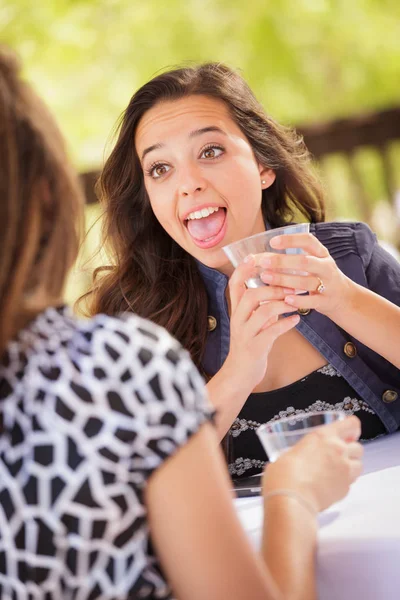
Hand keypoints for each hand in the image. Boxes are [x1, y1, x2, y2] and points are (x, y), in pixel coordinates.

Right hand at [223, 254, 299, 390]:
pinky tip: (297, 319)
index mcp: (236, 311)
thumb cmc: (250, 344)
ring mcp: (245, 334)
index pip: (234, 285)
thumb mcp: (251, 321)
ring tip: (296, 302)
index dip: (242, 270)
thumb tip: (276, 285)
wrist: (240, 373)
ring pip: (262, 313)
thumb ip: (260, 306)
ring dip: (281, 304)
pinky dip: (286, 324)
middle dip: (271, 288)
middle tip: (290, 286)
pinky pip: (271, 332)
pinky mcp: (255, 348)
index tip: (254, 257)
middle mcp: (238, 320)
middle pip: (250, 296)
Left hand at [257, 232, 355, 317]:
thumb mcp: (313, 263)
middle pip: (305, 262)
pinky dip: (298, 300)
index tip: (273, 242)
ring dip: (284, 279)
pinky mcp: (326, 301)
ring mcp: (328, 285)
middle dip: (283, 261)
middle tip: (264, 262)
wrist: (344, 298)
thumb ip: (293, 258)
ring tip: (266, 277)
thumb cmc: (320, 277)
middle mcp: (326, 267)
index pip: (308, 241)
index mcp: (321, 254)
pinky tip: (285, 299)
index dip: (291, 240)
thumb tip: (261, 256)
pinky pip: (312, 301)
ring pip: (306, 282)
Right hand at [263, 416, 362, 511]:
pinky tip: (329, 485)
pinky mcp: (346, 489)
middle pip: (358, 447)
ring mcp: (345, 470)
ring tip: (335, 471)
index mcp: (324, 436)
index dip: (352, 428)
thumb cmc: (284, 473)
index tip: (349, 432)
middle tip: (338, 455)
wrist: (292, 498)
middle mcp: (339, 450)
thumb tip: (301, 456)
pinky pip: (350, 482)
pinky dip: (343, 483)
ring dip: (350, 466)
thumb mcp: (291, 451)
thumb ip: (304, 450)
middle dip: (351, 450)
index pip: (351, 424)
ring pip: (359, 465)